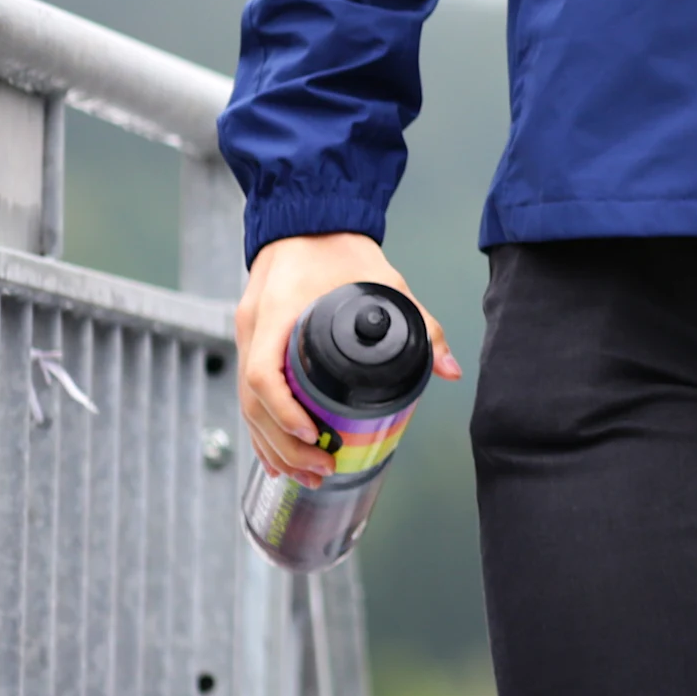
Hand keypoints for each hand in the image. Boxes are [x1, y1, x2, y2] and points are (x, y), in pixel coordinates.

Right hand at [232, 232, 459, 481]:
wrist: (309, 221)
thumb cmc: (341, 250)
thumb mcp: (385, 282)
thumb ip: (419, 323)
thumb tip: (450, 369)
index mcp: (278, 313)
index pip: (264, 373)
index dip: (284, 411)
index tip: (312, 433)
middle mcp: (253, 330)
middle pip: (252, 402)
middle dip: (284, 443)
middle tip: (320, 467)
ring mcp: (246, 338)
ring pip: (247, 406)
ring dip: (273, 446)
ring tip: (305, 474)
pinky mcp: (251, 344)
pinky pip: (248, 397)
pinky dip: (263, 430)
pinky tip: (277, 459)